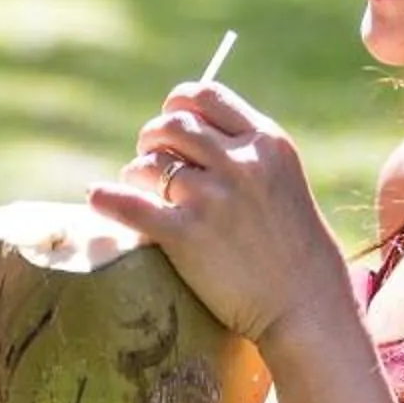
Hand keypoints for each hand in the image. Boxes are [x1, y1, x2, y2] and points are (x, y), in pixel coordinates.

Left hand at [86, 80, 359, 358]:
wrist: (306, 305)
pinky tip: (97, 198)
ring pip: (149, 163)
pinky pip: (130, 204)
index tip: (170, 122)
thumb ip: (245, 154)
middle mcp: (239, 163)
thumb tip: (190, 134)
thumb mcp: (283, 181)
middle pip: (171, 125)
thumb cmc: (295, 248)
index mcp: (266, 142)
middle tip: (150, 159)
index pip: (206, 97)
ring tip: (139, 187)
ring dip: (137, 172)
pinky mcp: (186, 234)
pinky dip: (107, 198)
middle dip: (153, 138)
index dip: (178, 105)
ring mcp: (212, 197)